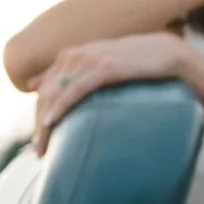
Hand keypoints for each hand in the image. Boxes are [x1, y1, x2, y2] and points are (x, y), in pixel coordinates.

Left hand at [33, 32, 189, 152]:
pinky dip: (60, 106)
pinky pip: (75, 89)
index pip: (44, 88)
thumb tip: (46, 88)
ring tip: (43, 147)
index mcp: (71, 56)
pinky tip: (50, 122)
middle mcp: (76, 55)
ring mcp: (89, 59)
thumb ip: (77, 77)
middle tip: (39, 151)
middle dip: (38, 124)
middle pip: (46, 93)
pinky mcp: (105, 67)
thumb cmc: (135, 65)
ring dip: (45, 123)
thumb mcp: (100, 69)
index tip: (38, 141)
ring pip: (56, 93)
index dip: (38, 114)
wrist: (166, 52)